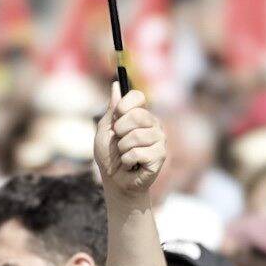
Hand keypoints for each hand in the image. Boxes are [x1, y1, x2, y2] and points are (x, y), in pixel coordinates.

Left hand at [95, 85, 165, 200]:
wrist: (114, 180)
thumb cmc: (109, 155)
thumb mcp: (105, 130)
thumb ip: (112, 109)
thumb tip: (116, 85)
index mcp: (140, 115)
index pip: (138, 97)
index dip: (124, 105)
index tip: (116, 116)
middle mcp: (153, 124)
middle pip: (137, 115)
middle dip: (120, 130)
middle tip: (119, 141)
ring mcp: (159, 140)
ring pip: (136, 136)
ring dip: (122, 149)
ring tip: (124, 155)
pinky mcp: (160, 155)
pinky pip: (138, 152)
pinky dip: (127, 160)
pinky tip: (131, 165)